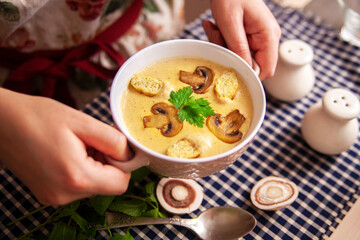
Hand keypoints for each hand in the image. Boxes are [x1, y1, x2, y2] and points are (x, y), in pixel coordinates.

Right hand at [0, 89, 131, 204]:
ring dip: (93, 166)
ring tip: (74, 146)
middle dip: (107, 163)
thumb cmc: (37, 117)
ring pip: (94, 185)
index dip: (123, 163)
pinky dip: (80, 171)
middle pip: (108, 185)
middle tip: (89, 141)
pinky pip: (78, 186)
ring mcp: (54, 198)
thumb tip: (130, 156)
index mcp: (76, 177)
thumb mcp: (82, 122)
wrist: (1, 122)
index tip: (113, 146)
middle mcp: (64, 195)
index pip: (121, 183)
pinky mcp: (48, 195)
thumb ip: (113, 141)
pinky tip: (66, 153)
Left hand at [203, 0, 280, 79]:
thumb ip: (239, 48)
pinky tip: (215, 28)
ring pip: (239, 57)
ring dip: (223, 47)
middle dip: (230, 56)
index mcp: (269, 35)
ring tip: (214, 29)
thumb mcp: (231, 23)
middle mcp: (267, 38)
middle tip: (217, 39)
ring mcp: (258, 37)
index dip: (248, 73)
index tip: (230, 65)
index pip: (266, 70)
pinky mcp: (248, 36)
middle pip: (250, 64)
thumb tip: (246, 72)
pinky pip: (234, 47)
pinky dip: (222, 41)